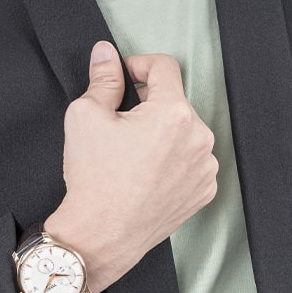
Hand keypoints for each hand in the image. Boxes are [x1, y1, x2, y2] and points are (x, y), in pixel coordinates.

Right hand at [45, 40, 218, 292]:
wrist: (100, 236)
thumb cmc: (94, 182)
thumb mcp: (86, 117)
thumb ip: (103, 79)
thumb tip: (106, 55)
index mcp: (173, 113)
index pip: (164, 67)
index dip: (139, 66)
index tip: (125, 78)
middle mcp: (199, 139)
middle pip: (175, 103)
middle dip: (148, 107)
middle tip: (120, 126)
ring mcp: (205, 168)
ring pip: (185, 134)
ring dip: (163, 135)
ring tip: (133, 156)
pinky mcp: (204, 192)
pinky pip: (191, 163)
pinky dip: (173, 162)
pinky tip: (147, 175)